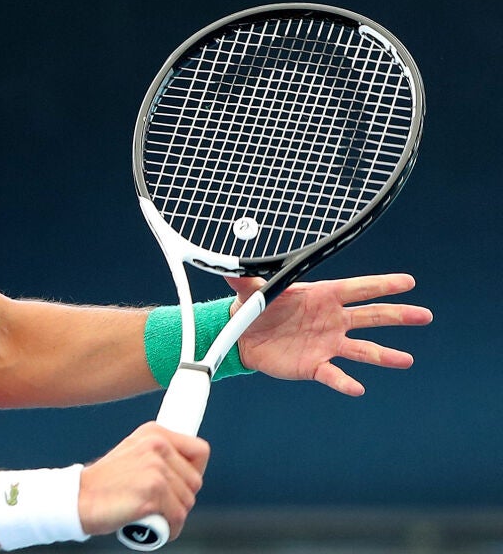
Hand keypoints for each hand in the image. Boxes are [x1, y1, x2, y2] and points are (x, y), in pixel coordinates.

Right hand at [77, 423, 209, 539]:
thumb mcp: (133, 454)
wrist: (78, 498)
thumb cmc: (106, 483)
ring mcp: (155, 467)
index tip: (178, 484)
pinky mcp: (153, 491)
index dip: (192, 472)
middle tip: (157, 502)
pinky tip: (150, 526)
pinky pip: (177, 518)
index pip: (200, 450)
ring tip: (150, 512)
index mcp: (154, 432)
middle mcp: (156, 445)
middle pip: (195, 481)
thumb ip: (159, 455)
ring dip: (172, 514)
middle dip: (180, 498)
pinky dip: (168, 529)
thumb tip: (190, 468)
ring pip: (187, 502)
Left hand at [231, 273, 432, 395]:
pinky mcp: (315, 365)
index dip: (382, 284)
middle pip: (371, 316)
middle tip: (425, 315)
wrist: (242, 337)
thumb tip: (228, 264)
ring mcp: (327, 343)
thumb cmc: (254, 308)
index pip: (358, 288)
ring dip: (384, 355)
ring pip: (362, 349)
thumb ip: (244, 280)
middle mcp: (331, 320)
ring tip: (406, 360)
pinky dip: (344, 381)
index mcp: (322, 297)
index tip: (409, 282)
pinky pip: (334, 375)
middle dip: (398, 315)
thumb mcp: (250, 291)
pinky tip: (357, 388)